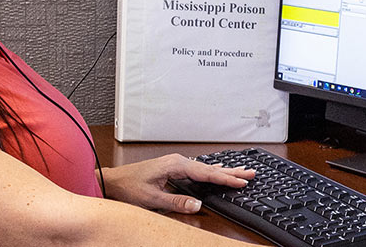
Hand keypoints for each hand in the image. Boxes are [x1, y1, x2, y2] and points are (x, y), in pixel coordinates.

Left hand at [100, 153, 256, 213]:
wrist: (113, 180)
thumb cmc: (129, 186)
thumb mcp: (152, 198)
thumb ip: (176, 202)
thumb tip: (197, 205)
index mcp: (175, 165)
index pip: (206, 173)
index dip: (225, 178)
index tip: (240, 182)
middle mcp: (177, 161)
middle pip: (210, 168)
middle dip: (231, 171)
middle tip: (251, 173)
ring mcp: (176, 164)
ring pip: (205, 168)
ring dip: (223, 171)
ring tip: (242, 172)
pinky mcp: (173, 168)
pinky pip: (198, 170)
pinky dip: (211, 172)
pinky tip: (218, 171)